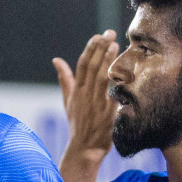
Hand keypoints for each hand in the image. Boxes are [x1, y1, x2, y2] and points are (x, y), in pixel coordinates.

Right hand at [54, 31, 118, 181]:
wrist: (84, 148)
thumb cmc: (78, 124)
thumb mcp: (68, 101)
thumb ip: (65, 79)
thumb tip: (56, 60)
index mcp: (76, 91)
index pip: (82, 64)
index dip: (91, 48)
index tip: (99, 35)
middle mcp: (85, 95)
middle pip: (91, 67)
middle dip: (100, 48)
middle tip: (109, 33)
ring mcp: (96, 104)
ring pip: (100, 77)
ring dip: (107, 60)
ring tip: (115, 45)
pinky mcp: (106, 113)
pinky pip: (111, 94)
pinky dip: (116, 82)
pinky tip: (124, 70)